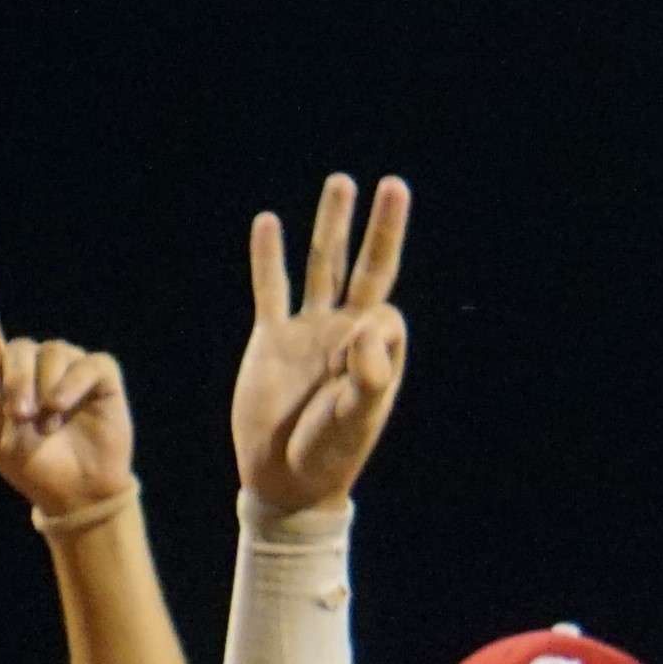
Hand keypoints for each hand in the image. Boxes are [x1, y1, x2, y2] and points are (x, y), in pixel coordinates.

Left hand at [0, 252, 135, 519]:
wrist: (75, 493)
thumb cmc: (32, 466)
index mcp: (2, 373)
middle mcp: (35, 362)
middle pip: (19, 348)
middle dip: (16, 382)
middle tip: (19, 418)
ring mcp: (69, 365)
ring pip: (53, 354)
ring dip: (46, 391)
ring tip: (46, 425)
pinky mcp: (100, 374)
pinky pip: (85, 365)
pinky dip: (71, 388)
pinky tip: (62, 412)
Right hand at [232, 175, 412, 515]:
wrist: (283, 480)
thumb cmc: (328, 454)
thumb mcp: (356, 418)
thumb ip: (369, 374)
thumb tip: (369, 320)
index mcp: (375, 353)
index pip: (386, 313)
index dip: (373, 325)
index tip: (352, 359)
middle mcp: (346, 333)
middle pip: (367, 267)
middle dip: (381, 228)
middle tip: (394, 184)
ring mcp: (309, 332)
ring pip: (323, 265)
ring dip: (332, 225)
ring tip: (341, 183)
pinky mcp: (272, 338)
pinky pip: (271, 289)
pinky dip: (269, 257)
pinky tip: (268, 223)